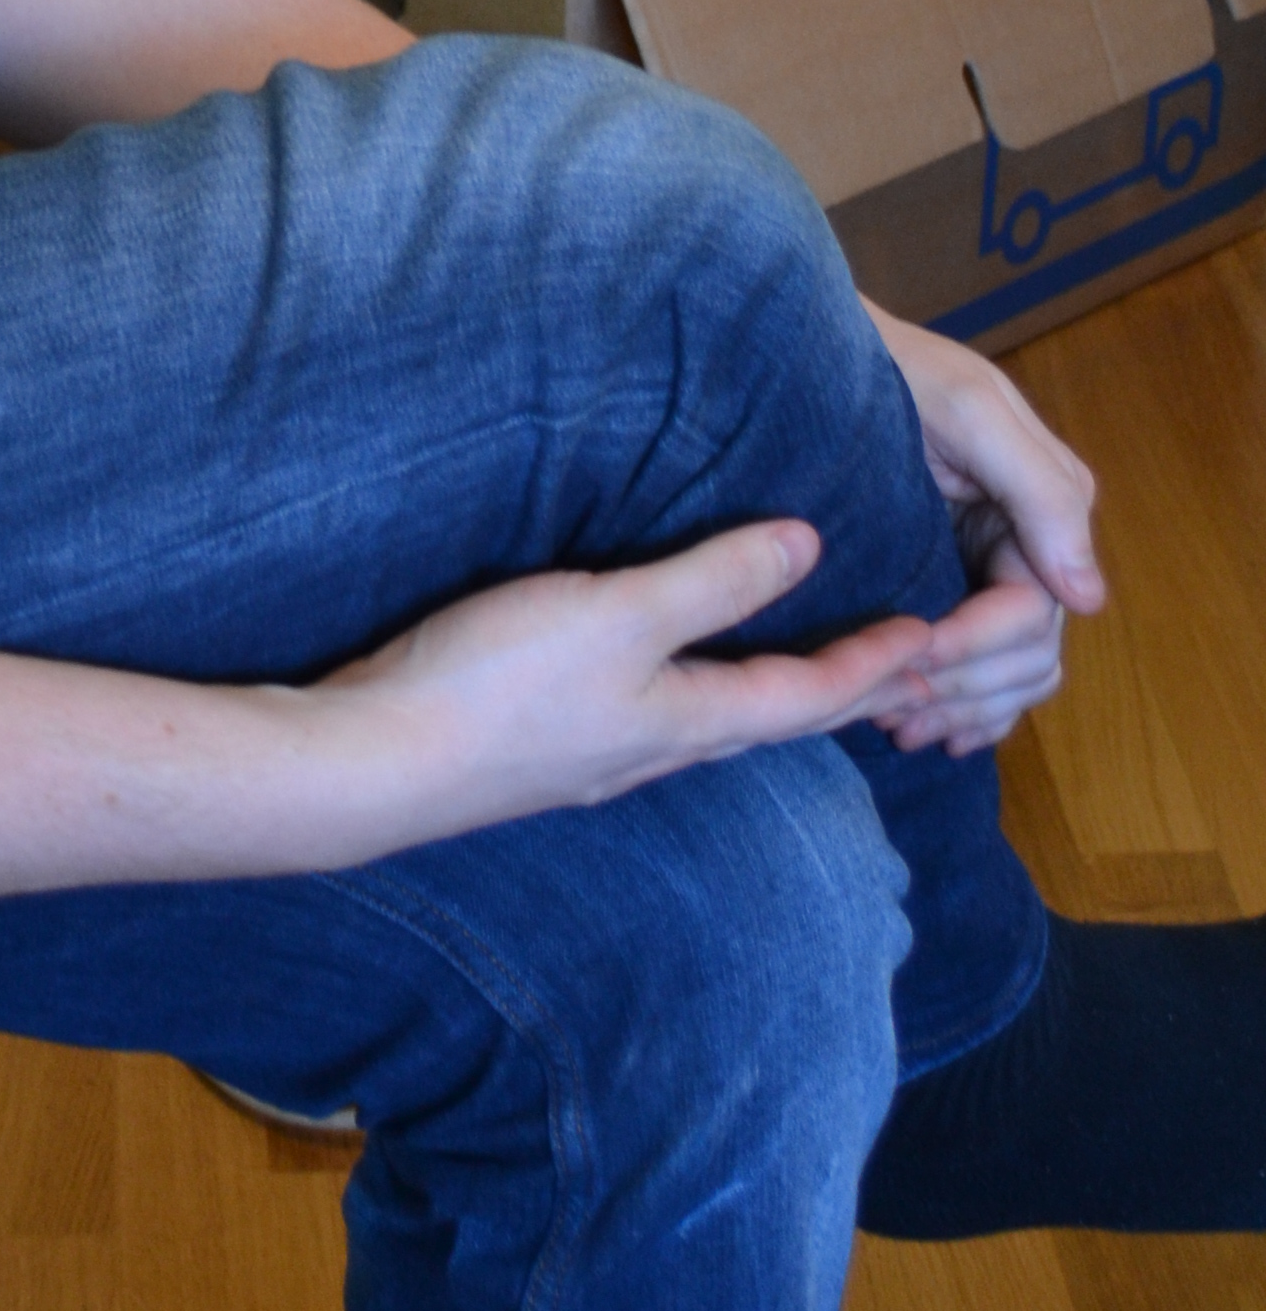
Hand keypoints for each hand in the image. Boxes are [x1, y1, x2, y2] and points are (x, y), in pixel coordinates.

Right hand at [320, 521, 935, 843]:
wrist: (377, 764)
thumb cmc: (497, 685)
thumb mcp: (616, 616)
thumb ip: (710, 581)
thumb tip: (811, 545)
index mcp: (688, 721)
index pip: (810, 695)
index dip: (875, 663)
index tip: (934, 634)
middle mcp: (658, 749)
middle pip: (772, 720)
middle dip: (841, 689)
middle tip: (896, 662)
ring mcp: (602, 757)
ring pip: (715, 723)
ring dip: (771, 692)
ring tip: (796, 659)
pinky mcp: (550, 748)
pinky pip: (658, 717)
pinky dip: (698, 689)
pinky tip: (665, 673)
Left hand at [861, 297, 1101, 757]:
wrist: (818, 356)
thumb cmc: (893, 369)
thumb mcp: (970, 409)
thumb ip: (1040, 490)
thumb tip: (1089, 598)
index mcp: (1044, 509)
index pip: (1032, 612)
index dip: (976, 645)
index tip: (910, 655)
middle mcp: (1027, 547)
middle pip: (1027, 657)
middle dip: (967, 689)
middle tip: (895, 713)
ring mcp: (989, 570)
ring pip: (1012, 678)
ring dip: (965, 710)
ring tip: (900, 728)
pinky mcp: (954, 586)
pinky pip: (988, 674)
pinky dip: (968, 712)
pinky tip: (928, 734)